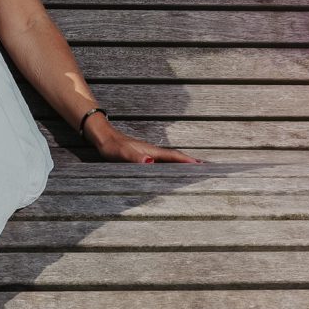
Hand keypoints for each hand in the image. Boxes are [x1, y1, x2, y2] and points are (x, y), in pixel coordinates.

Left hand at [87, 122, 205, 163]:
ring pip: (168, 160)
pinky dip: (170, 166)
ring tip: (194, 172)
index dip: (188, 161)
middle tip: (206, 169)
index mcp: (151, 151)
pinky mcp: (142, 156)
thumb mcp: (122, 153)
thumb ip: (135, 157)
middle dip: (190, 163)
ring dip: (181, 165)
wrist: (102, 136)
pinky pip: (161, 162)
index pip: (173, 157)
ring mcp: (148, 153)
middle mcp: (152, 152)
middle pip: (175, 158)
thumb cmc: (111, 146)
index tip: (204, 166)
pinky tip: (169, 171)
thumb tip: (150, 162)